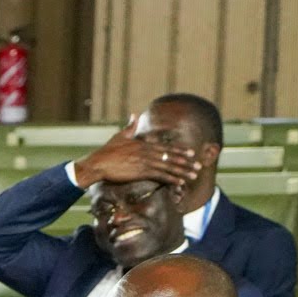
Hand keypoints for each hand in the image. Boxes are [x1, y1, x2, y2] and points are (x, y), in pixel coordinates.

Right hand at [73, 116, 202, 188]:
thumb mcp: (119, 136)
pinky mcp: (141, 171)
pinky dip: (171, 178)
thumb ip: (130, 126)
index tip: (191, 153)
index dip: (180, 150)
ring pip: (169, 166)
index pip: (166, 147)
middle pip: (171, 156)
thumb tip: (134, 114)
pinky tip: (180, 182)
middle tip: (199, 165)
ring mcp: (145, 161)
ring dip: (183, 171)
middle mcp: (147, 151)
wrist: (98, 163)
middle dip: (186, 161)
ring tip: (194, 175)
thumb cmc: (106, 151)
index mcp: (144, 143)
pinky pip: (160, 175)